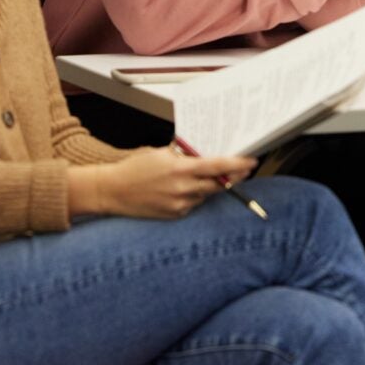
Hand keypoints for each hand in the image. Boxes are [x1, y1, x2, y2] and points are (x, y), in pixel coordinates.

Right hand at [71, 146, 257, 219]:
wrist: (112, 191)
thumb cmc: (135, 168)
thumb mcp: (161, 152)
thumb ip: (184, 153)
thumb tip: (205, 150)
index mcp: (181, 169)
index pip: (218, 166)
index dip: (238, 164)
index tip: (251, 161)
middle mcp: (183, 189)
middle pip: (219, 184)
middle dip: (233, 176)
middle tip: (244, 169)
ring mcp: (180, 204)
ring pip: (207, 194)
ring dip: (212, 185)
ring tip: (206, 175)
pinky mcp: (175, 215)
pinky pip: (194, 204)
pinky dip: (195, 195)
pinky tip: (185, 188)